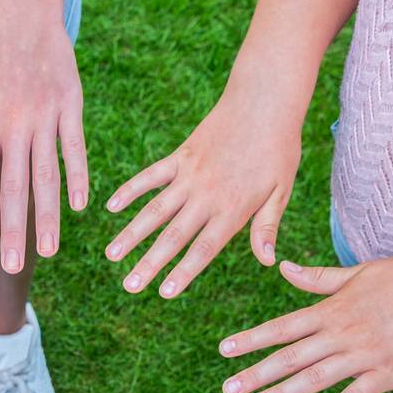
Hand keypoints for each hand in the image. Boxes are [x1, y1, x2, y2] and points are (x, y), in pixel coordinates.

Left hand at [0, 0, 86, 270]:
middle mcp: (16, 125)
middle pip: (15, 187)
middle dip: (13, 230)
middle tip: (12, 266)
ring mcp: (46, 116)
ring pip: (47, 175)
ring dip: (47, 216)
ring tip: (48, 250)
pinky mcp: (71, 103)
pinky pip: (76, 147)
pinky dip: (79, 176)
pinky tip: (81, 206)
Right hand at [106, 89, 300, 297]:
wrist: (264, 100)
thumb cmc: (278, 148)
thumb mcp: (281, 190)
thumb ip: (267, 226)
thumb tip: (268, 262)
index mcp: (232, 209)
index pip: (204, 248)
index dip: (183, 272)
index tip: (164, 293)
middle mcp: (206, 195)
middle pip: (173, 236)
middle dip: (149, 264)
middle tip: (129, 286)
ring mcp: (189, 175)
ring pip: (154, 210)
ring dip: (131, 233)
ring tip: (111, 255)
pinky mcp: (180, 156)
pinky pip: (150, 176)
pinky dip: (130, 190)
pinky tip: (110, 206)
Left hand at [219, 247, 392, 392]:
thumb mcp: (356, 272)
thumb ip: (317, 278)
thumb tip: (282, 267)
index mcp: (331, 309)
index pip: (282, 327)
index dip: (252, 340)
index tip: (225, 351)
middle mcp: (342, 333)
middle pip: (291, 357)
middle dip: (256, 374)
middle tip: (228, 390)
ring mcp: (364, 355)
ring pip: (316, 378)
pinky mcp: (388, 373)